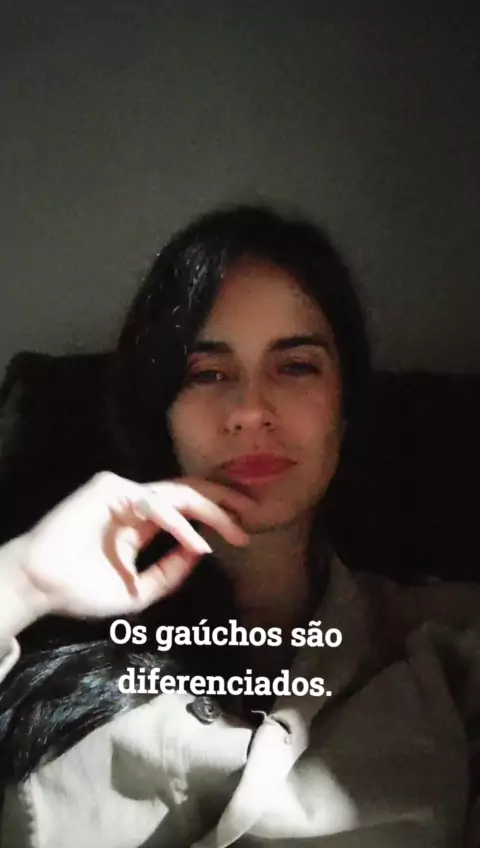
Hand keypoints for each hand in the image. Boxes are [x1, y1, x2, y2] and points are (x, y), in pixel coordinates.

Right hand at [18, 472, 253, 618]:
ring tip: (236, 527)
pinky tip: (194, 539)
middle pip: (190, 493)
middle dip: (224, 501)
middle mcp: (138, 504)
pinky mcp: (109, 488)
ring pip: (176, 493)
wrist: (42, 588)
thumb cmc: (83, 590)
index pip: (189, 510)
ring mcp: (123, 493)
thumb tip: (202, 552)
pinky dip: (176, 521)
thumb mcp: (140, 591)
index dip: (218, 517)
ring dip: (210, 509)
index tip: (247, 532)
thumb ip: (171, 574)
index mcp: (144, 524)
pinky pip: (152, 502)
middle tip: (255, 513)